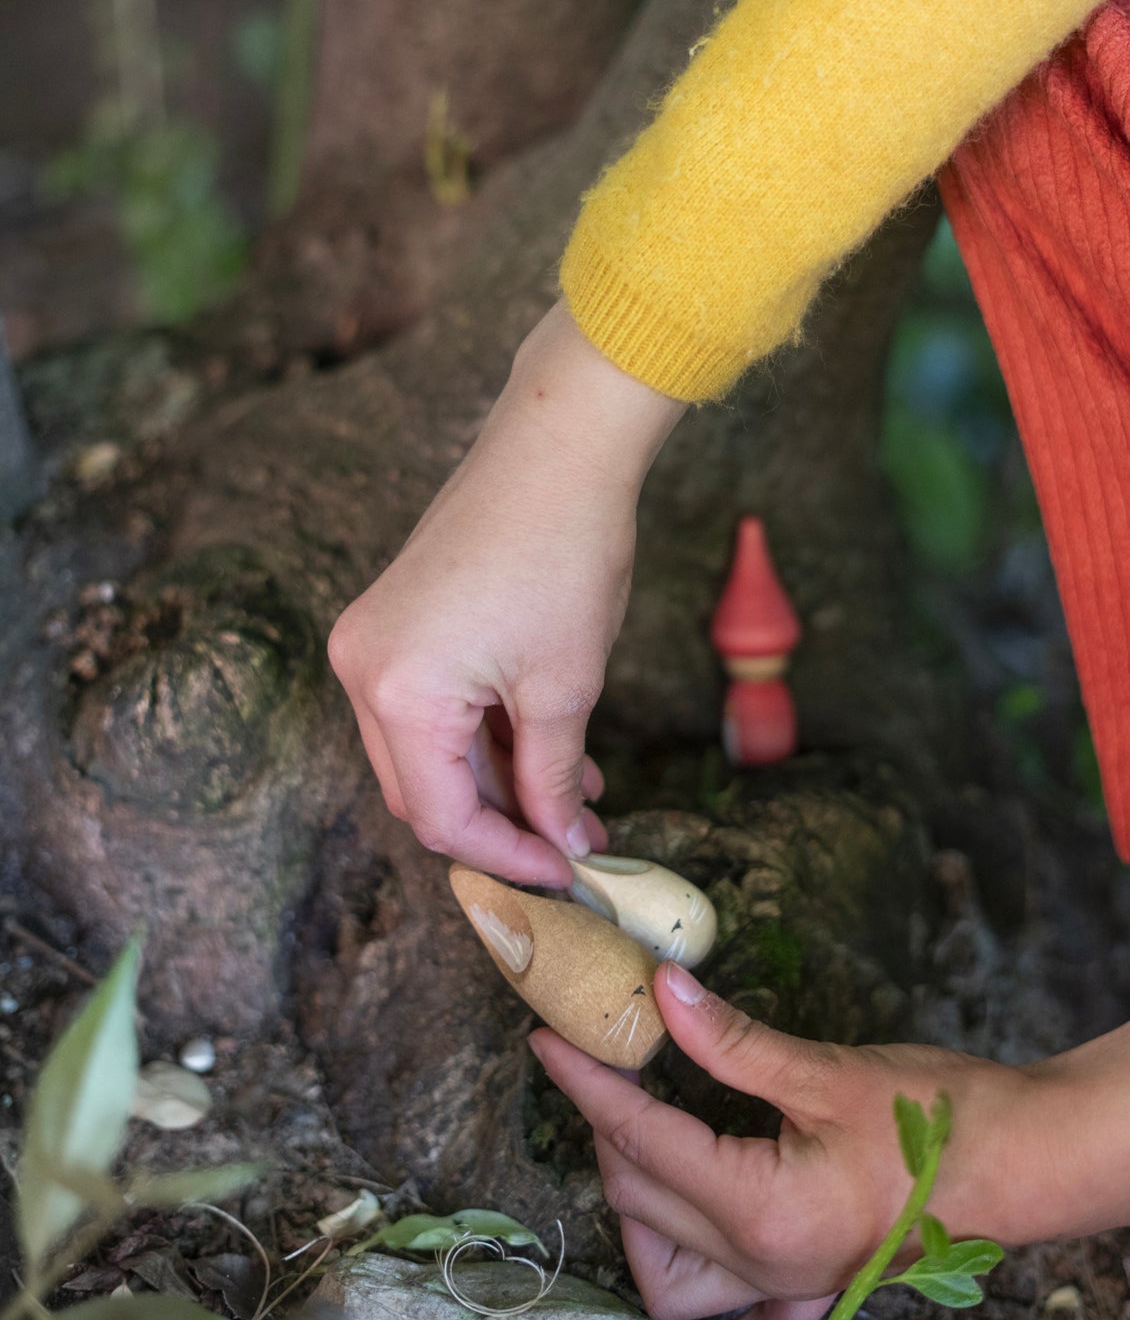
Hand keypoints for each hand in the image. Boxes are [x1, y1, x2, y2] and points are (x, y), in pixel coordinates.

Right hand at [328, 304, 683, 884]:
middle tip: (571, 842)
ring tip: (577, 794)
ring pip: (427, 750)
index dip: (508, 856)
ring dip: (496, 779)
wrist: (558, 448)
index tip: (567, 871)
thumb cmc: (565, 555)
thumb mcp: (564, 687)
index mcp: (397, 693)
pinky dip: (482, 733)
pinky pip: (429, 704)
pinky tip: (547, 746)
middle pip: (422, 789)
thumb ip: (553, 779)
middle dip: (500, 823)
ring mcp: (371, 640)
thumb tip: (564, 842)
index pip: (443, 817)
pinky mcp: (393, 618)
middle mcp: (362, 669)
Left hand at [531, 958, 1129, 1319]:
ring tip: (639, 1142)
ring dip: (636, 1214)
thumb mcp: (829, 1069)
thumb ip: (733, 1041)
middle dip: (606, 1129)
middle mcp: (762, 1266)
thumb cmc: (942, 1115)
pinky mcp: (815, 1289)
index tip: (549, 1033)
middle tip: (603, 1059)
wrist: (1033, 1164)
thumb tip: (659, 990)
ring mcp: (788, 1288)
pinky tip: (680, 1301)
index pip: (641, 1140)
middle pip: (641, 1201)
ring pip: (669, 1277)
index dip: (586, 1082)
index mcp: (760, 1210)